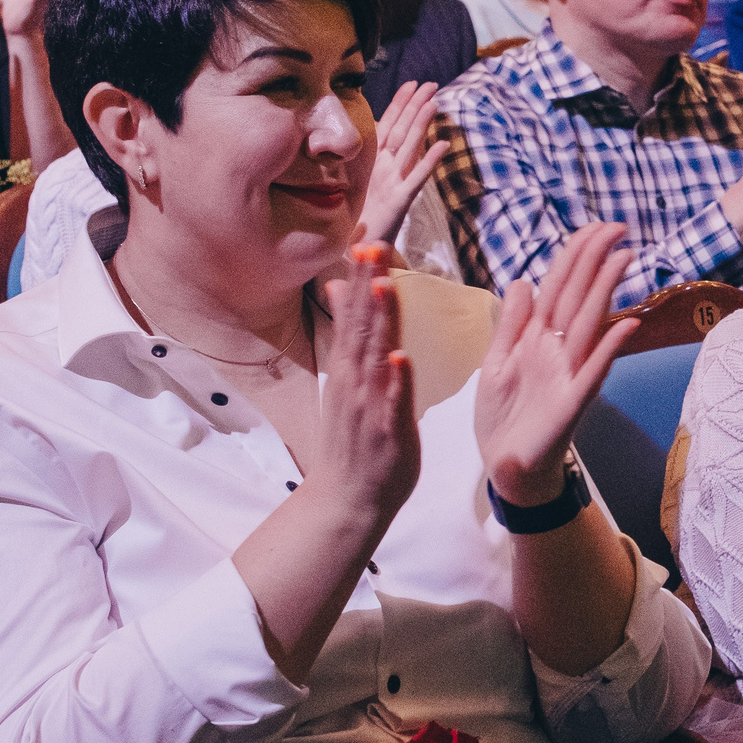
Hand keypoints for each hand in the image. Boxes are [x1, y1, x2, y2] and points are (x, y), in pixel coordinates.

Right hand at [320, 258, 421, 521]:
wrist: (346, 499)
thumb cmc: (353, 437)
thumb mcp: (346, 378)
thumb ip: (348, 333)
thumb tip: (342, 288)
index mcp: (350, 368)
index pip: (357, 315)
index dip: (362, 281)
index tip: (368, 243)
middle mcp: (356, 381)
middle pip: (362, 326)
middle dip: (368, 287)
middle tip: (372, 247)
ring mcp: (370, 405)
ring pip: (375, 356)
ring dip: (379, 323)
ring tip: (385, 287)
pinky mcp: (387, 431)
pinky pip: (393, 403)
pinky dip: (396, 381)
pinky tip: (400, 358)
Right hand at [359, 79, 447, 246]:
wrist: (355, 250)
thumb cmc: (363, 215)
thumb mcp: (372, 183)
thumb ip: (382, 162)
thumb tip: (395, 140)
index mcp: (373, 161)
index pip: (388, 125)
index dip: (400, 104)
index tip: (413, 84)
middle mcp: (380, 167)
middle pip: (400, 130)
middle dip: (414, 105)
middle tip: (430, 84)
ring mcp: (389, 181)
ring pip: (408, 146)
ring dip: (421, 123)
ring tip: (434, 102)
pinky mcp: (399, 200)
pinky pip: (417, 177)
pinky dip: (430, 160)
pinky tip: (442, 143)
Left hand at [473, 222, 639, 504]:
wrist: (504, 467)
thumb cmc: (502, 417)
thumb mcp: (496, 362)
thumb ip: (512, 324)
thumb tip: (524, 280)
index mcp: (536, 337)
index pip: (559, 286)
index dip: (575, 256)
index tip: (596, 228)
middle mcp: (557, 349)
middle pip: (579, 296)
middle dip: (595, 260)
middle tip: (619, 228)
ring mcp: (568, 373)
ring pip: (589, 324)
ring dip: (606, 291)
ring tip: (623, 258)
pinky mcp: (572, 403)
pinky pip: (594, 372)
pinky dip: (609, 349)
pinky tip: (627, 326)